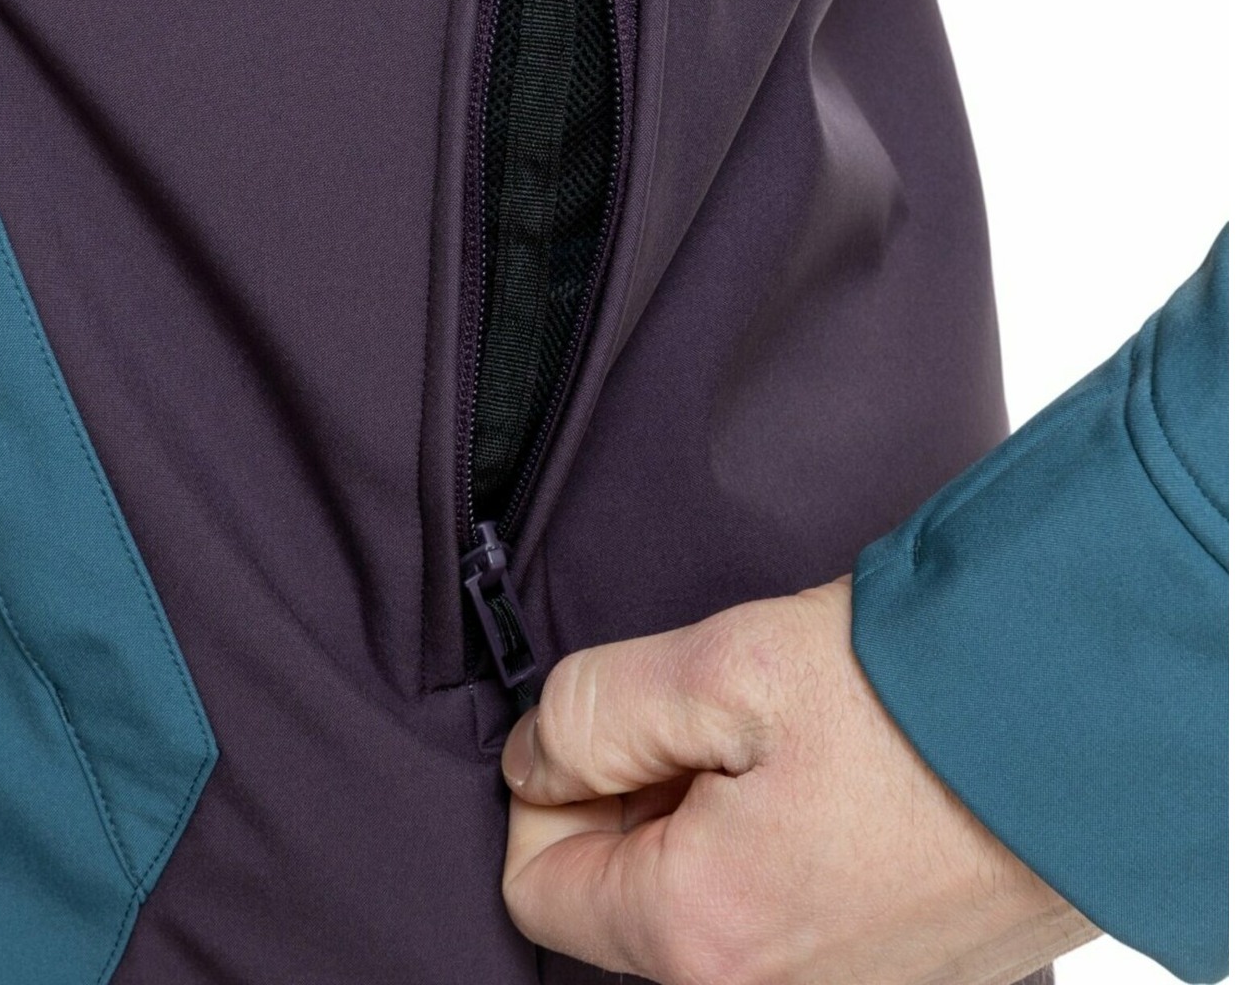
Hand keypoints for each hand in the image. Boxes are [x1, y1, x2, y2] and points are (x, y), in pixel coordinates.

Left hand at [501, 577, 1096, 984]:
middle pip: (623, 905)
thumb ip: (592, 714)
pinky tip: (837, 781)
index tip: (620, 720)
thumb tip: (530, 759)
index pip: (534, 885)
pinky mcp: (901, 978)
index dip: (554, 785)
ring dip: (713, 823)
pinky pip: (789, 924)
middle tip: (714, 715)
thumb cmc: (917, 699)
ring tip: (787, 742)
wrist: (1088, 731)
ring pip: (705, 912)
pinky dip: (784, 852)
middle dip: (640, 801)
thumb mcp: (721, 666)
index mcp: (701, 937)